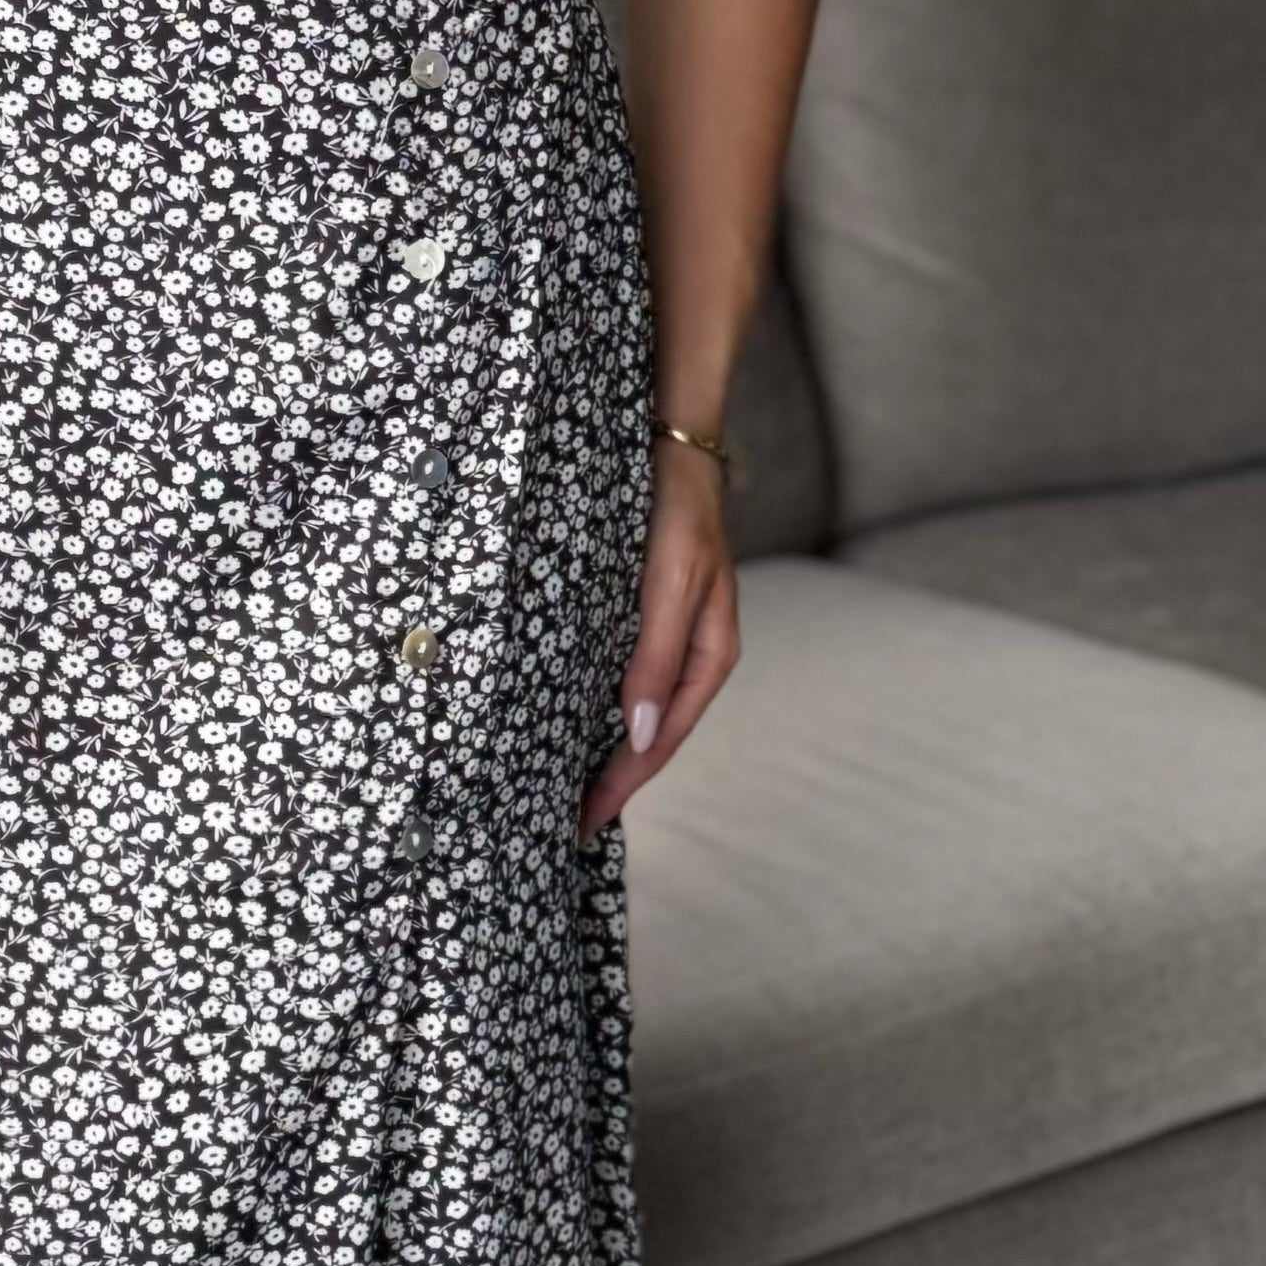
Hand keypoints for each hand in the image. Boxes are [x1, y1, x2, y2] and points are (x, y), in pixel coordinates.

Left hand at [576, 439, 738, 834]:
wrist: (669, 440)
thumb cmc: (677, 509)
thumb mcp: (672, 583)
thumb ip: (656, 658)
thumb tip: (640, 735)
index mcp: (709, 656)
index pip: (661, 741)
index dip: (622, 786)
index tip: (581, 823)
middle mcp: (688, 655)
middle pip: (648, 737)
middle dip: (610, 781)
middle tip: (560, 825)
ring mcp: (663, 638)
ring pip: (630, 711)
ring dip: (597, 749)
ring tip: (556, 789)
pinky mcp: (637, 616)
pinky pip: (616, 677)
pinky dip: (591, 708)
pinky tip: (562, 721)